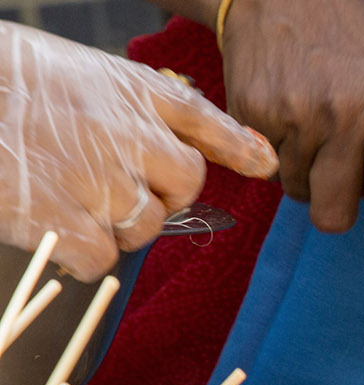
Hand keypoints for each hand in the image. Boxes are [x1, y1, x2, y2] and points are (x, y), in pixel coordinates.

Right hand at [0, 22, 276, 279]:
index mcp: (130, 90)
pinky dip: (83, 256)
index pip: (202, 118)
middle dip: (158, 195)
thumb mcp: (75, 72)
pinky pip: (104, 260)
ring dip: (116, 226)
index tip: (264, 163)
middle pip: (184, 185)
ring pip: (145, 227)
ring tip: (65, 197)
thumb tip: (185, 142)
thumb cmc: (4, 83)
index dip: (238, 144)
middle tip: (109, 186)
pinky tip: (52, 230)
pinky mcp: (68, 221)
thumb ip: (130, 104)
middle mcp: (128, 133)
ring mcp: (101, 179)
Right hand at [220, 0, 363, 263]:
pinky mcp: (253, 111)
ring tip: (314, 133)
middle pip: (335, 209)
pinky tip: (288, 115)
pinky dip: (278, 154)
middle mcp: (343, 113)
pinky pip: (266, 165)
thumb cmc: (358, 41)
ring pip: (297, 192)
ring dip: (306, 178)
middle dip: (337, 212)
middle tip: (340, 187)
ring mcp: (294, 113)